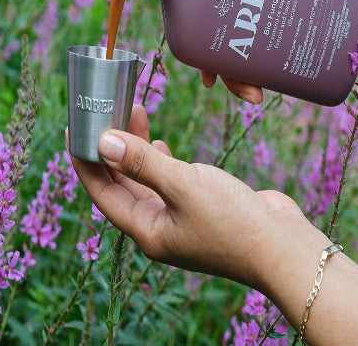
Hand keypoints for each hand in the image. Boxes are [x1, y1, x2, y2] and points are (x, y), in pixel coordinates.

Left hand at [69, 105, 313, 289]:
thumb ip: (142, 163)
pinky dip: (161, 159)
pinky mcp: (201, 207)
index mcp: (146, 230)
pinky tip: (162, 143)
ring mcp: (180, 218)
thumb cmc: (233, 221)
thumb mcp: (183, 186)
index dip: (85, 160)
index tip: (75, 129)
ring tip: (134, 113)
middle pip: (122, 183)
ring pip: (146, 178)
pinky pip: (168, 180)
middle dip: (112, 147)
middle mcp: (158, 226)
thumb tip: (103, 141)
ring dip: (137, 148)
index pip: (102, 191)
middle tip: (106, 110)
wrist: (283, 245)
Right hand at [200, 0, 357, 101]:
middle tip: (247, 90)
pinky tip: (274, 82)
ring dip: (242, 75)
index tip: (203, 66)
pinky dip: (267, 66)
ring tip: (259, 95)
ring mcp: (262, 5)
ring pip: (241, 45)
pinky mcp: (287, 15)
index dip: (191, 33)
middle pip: (216, 33)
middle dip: (223, 69)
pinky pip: (270, 45)